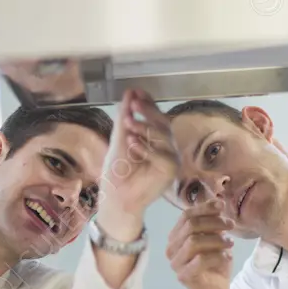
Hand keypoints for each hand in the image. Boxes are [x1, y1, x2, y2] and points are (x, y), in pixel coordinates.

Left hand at [96, 89, 179, 237]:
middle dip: (149, 111)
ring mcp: (171, 159)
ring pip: (164, 137)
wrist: (116, 197)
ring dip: (145, 127)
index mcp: (155, 139)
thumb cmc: (117, 172)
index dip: (149, 103)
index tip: (137, 91)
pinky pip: (163, 156)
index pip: (156, 117)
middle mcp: (166, 147)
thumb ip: (124, 118)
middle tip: (134, 103)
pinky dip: (147, 149)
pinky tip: (133, 144)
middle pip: (164, 124)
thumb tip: (130, 92)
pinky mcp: (171, 171)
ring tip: (128, 123)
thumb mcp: (119, 140)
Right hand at [166, 199, 234, 288]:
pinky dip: (217, 255)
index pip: (186, 215)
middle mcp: (171, 248)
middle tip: (231, 225)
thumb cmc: (215, 264)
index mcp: (176, 236)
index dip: (204, 208)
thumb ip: (213, 223)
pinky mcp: (183, 276)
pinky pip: (200, 260)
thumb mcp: (216, 239)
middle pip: (190, 226)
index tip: (222, 205)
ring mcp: (175, 263)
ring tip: (231, 243)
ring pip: (194, 242)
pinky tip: (227, 257)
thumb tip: (218, 201)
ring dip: (216, 239)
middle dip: (213, 222)